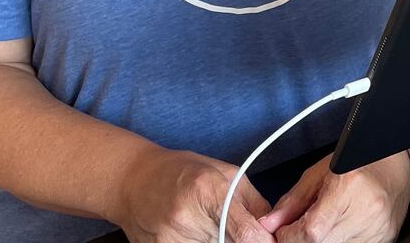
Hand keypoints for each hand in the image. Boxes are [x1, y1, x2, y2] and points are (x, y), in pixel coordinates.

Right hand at [115, 146, 274, 242]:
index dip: (263, 242)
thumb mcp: (226, 175)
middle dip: (238, 241)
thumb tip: (276, 230)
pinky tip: (194, 236)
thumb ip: (254, 205)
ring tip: (207, 228)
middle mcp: (187, 219)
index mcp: (208, 191)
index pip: (247, 235)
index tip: (268, 241)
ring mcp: (170, 241)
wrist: (133, 181)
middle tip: (230, 229)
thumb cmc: (183, 172)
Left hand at [258, 152, 409, 242]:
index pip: (311, 232)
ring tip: (323, 226)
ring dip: (322, 242)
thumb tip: (269, 224)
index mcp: (347, 187)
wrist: (397, 169)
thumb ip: (292, 201)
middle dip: (302, 241)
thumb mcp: (320, 173)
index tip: (283, 232)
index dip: (290, 236)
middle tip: (299, 230)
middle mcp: (366, 212)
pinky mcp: (383, 242)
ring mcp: (377, 231)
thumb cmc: (358, 164)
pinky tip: (338, 232)